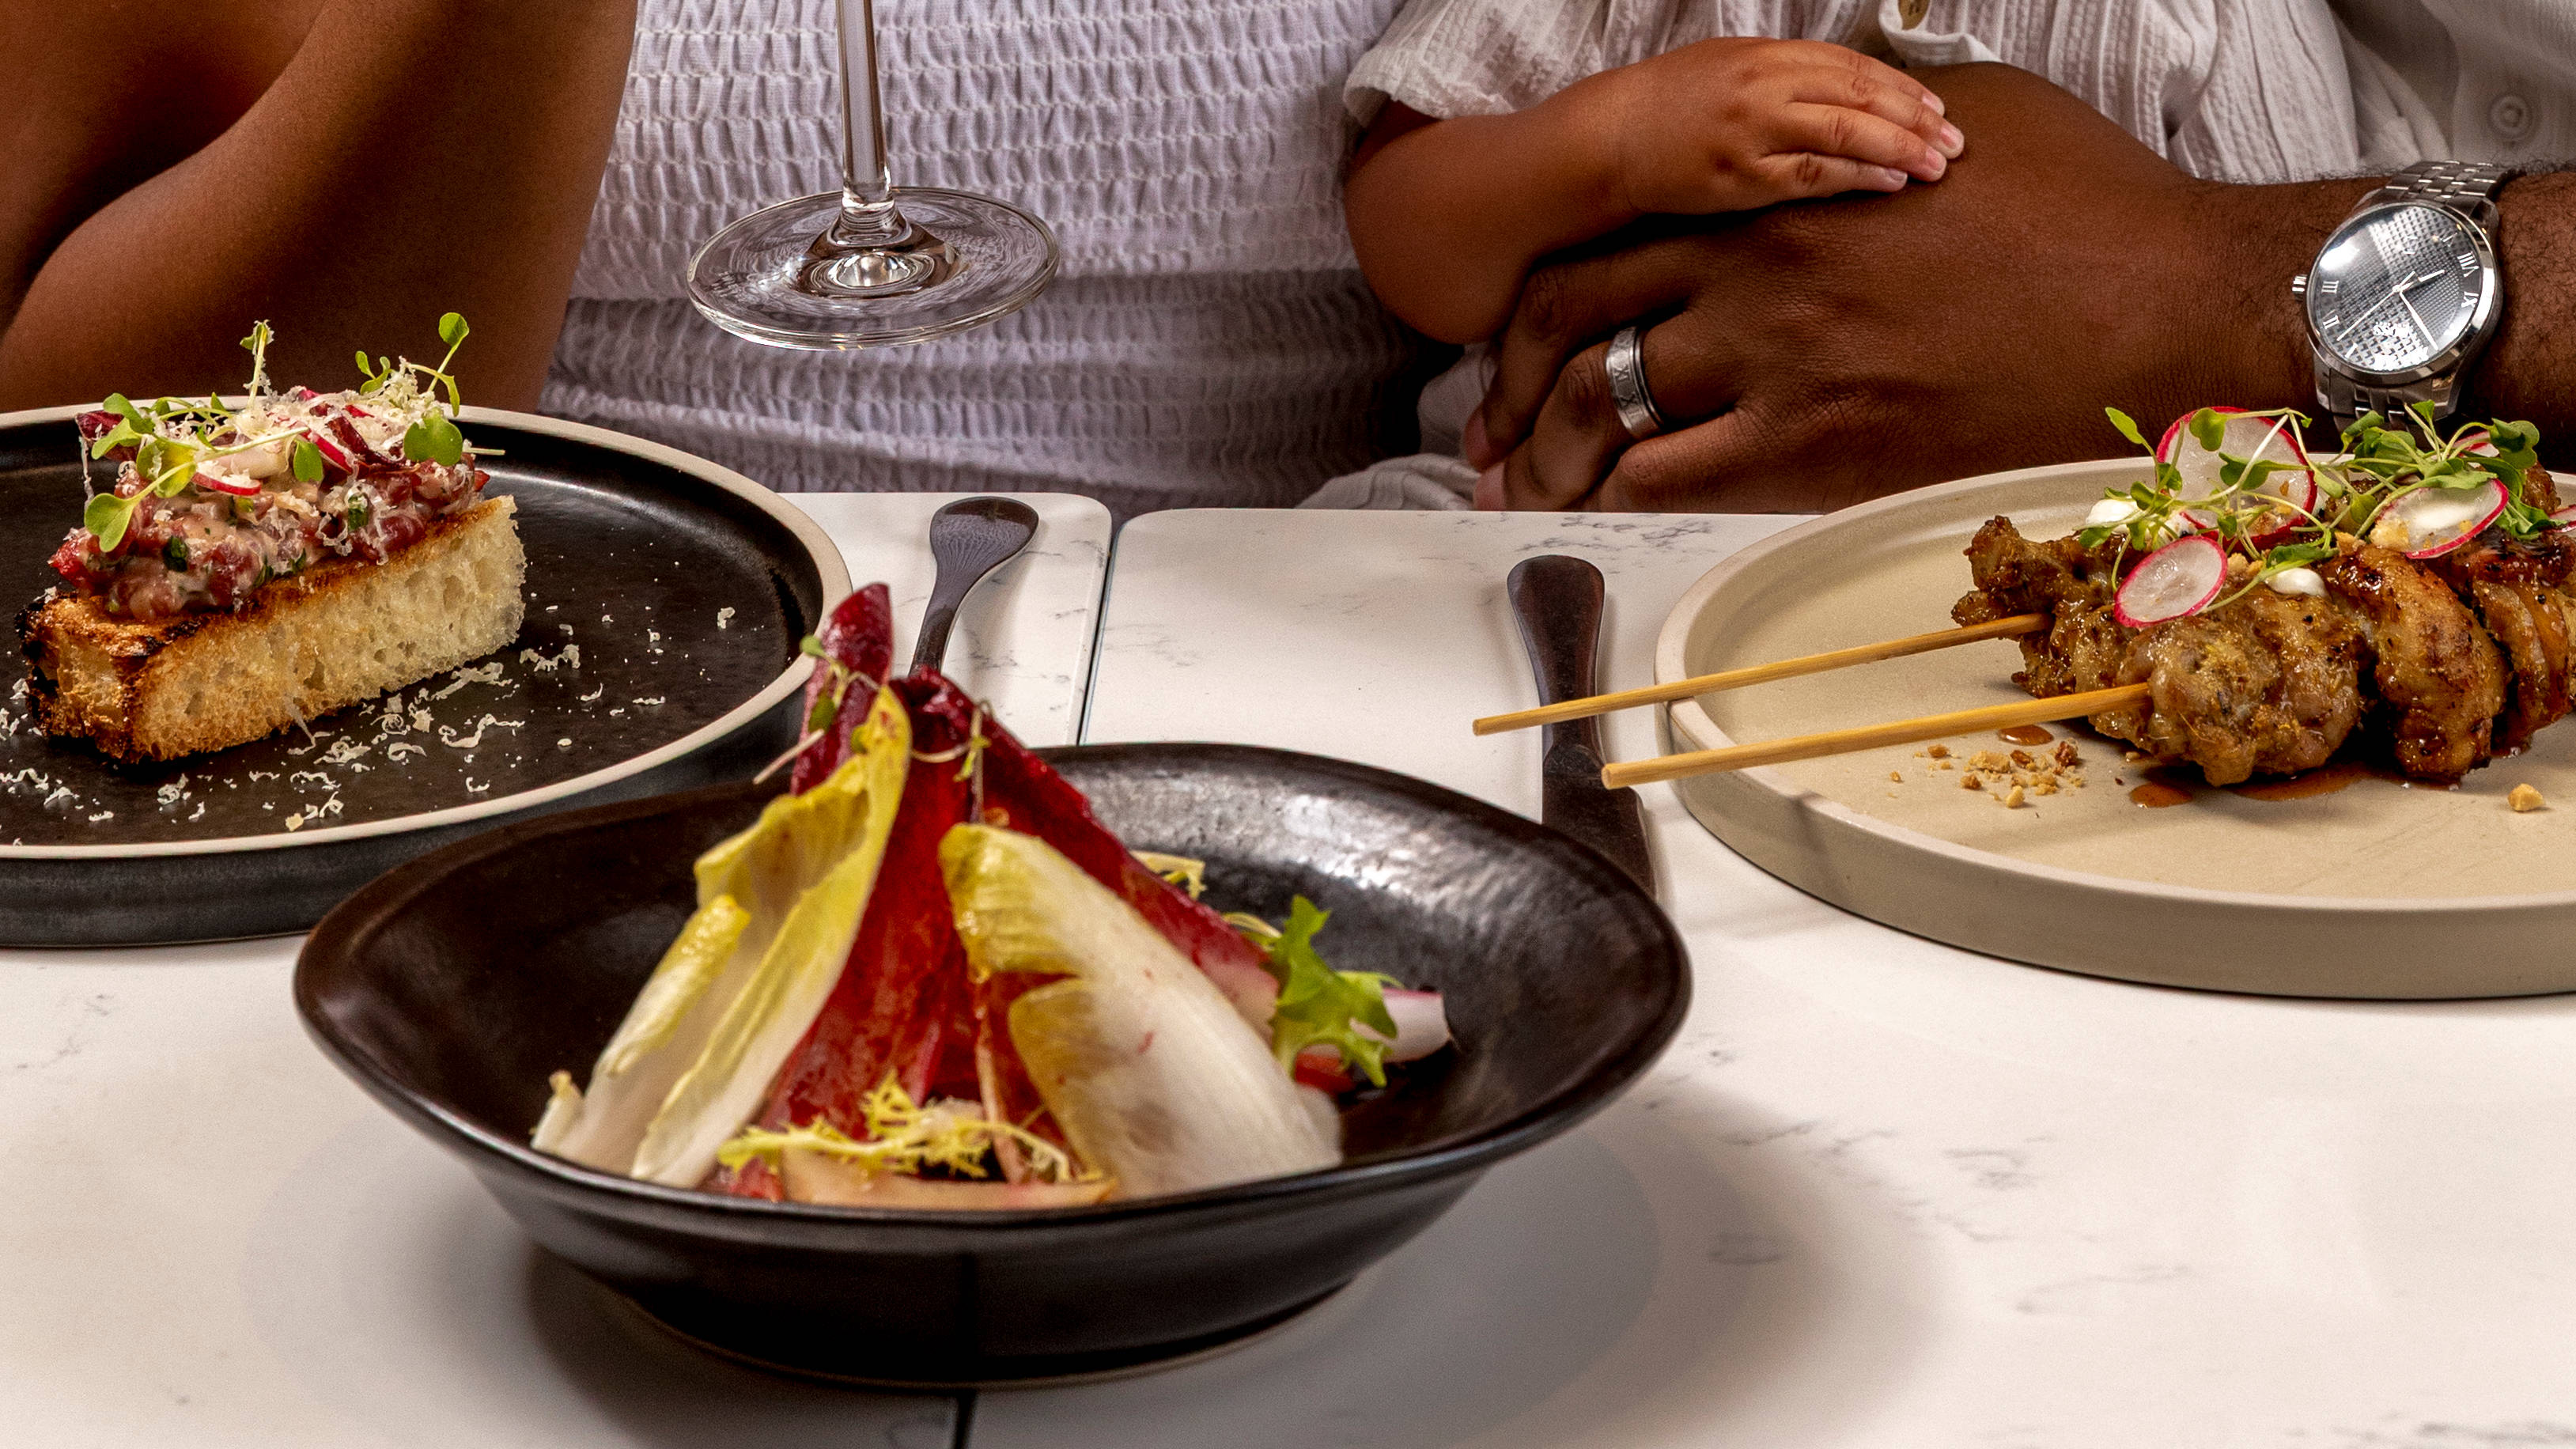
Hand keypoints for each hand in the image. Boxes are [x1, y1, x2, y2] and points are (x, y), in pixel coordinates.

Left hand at [1467, 63, 2377, 511]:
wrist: (2174, 304)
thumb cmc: (2089, 206)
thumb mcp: (1962, 116)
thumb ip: (1865, 125)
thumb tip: (1835, 120)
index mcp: (1775, 184)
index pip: (1604, 235)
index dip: (1539, 293)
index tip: (1520, 336)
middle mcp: (1757, 266)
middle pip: (1570, 323)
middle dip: (1514, 383)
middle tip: (1495, 428)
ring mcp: (1784, 359)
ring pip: (1607, 411)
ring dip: (1554, 457)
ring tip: (1528, 489)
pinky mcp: (1825, 449)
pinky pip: (1678, 482)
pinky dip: (1624, 498)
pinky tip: (1609, 511)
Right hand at [1560, 37, 1961, 215]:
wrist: (1609, 139)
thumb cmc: (1667, 108)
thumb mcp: (1730, 70)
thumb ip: (1785, 77)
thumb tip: (1843, 95)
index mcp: (1767, 56)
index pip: (1853, 67)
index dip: (1902, 88)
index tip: (1937, 108)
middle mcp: (1765, 86)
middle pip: (1861, 96)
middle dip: (1915, 119)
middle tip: (1955, 142)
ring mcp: (1755, 130)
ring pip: (1847, 133)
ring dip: (1899, 148)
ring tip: (1937, 166)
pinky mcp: (1741, 176)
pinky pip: (1813, 175)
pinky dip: (1858, 176)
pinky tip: (1890, 182)